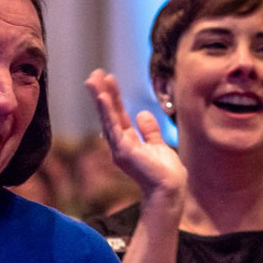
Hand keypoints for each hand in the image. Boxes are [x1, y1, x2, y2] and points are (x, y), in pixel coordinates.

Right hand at [87, 69, 186, 202]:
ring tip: (93, 79)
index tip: (109, 79)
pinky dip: (107, 111)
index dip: (113, 97)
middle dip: (102, 93)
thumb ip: (149, 131)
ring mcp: (119, 148)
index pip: (118, 115)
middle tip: (95, 73)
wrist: (169, 189)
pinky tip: (102, 97)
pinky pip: (113, 127)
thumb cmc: (166, 173)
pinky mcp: (123, 151)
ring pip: (108, 118)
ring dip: (100, 97)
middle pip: (109, 114)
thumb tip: (143, 114)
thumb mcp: (158, 146)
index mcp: (128, 142)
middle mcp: (120, 144)